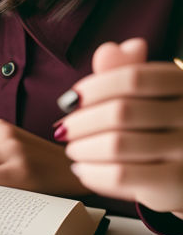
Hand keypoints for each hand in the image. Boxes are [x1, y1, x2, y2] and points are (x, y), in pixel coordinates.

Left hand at [58, 38, 182, 217]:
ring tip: (73, 150)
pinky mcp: (174, 184)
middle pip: (120, 112)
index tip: (70, 100)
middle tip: (64, 129)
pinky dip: (92, 172)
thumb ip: (124, 70)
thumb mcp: (144, 94)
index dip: (93, 88)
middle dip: (81, 122)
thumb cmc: (158, 127)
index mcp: (181, 84)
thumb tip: (108, 50)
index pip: (132, 78)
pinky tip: (83, 170)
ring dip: (82, 148)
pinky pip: (120, 176)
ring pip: (116, 146)